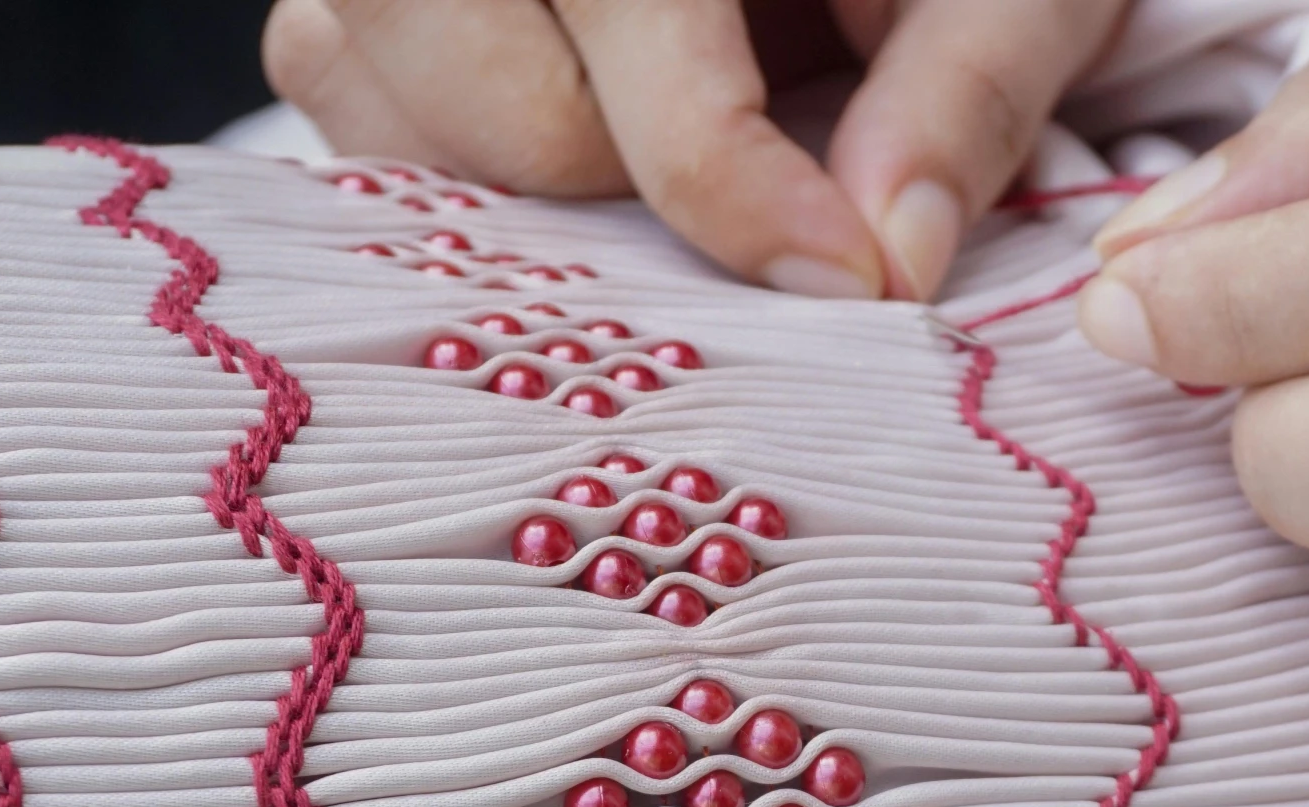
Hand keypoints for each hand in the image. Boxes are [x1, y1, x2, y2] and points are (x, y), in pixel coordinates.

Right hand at [261, 0, 1127, 299]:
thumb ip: (966, 91)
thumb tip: (892, 260)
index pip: (630, 15)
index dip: (733, 180)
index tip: (844, 276)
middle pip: (487, 88)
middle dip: (626, 194)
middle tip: (746, 196)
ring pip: (377, 98)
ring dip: (527, 191)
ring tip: (651, 156)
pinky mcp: (354, 0)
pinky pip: (342, 96)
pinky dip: (455, 167)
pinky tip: (577, 150)